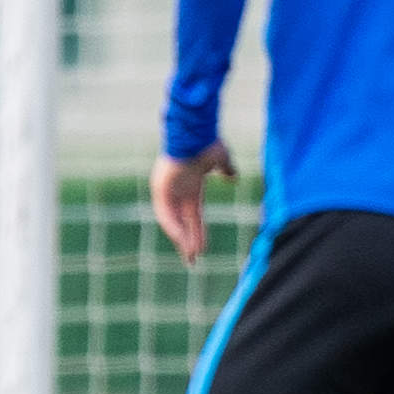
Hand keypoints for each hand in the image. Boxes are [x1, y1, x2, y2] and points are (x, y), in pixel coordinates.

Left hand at [151, 143, 236, 264]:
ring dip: (181, 238)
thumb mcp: (221, 160)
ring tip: (190, 255)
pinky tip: (180, 239)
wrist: (196, 132)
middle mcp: (178, 192)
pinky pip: (165, 213)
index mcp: (191, 189)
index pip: (194, 217)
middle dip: (188, 242)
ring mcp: (167, 191)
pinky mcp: (160, 188)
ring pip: (173, 222)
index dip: (198, 233)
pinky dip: (173, 226)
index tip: (202, 250)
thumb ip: (226, 170)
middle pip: (182, 224)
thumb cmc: (207, 142)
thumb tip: (233, 176)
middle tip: (192, 261)